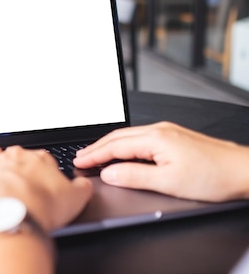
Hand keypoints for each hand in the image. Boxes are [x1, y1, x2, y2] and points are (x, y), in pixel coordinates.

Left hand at [0, 145, 91, 230]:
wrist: (16, 215)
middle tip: (18, 182)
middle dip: (15, 164)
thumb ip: (81, 187)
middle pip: (15, 154)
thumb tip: (84, 184)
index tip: (40, 181)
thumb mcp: (76, 198)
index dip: (40, 170)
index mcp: (40, 159)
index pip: (41, 158)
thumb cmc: (44, 206)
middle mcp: (15, 156)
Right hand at [73, 121, 248, 201]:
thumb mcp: (168, 182)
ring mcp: (168, 131)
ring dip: (109, 145)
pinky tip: (122, 151)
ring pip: (128, 135)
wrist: (244, 170)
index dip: (94, 155)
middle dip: (96, 147)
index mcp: (155, 138)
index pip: (114, 146)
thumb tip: (109, 173)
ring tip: (95, 154)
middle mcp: (159, 130)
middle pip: (118, 136)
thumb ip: (134, 176)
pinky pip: (140, 137)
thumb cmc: (214, 176)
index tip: (79, 161)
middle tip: (80, 156)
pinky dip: (124, 144)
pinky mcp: (175, 137)